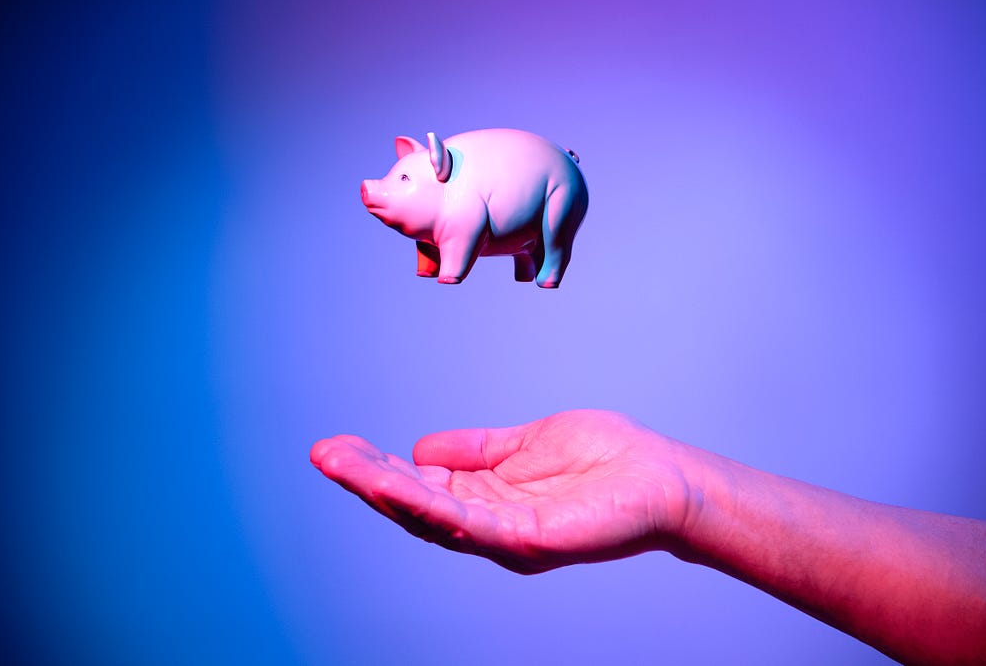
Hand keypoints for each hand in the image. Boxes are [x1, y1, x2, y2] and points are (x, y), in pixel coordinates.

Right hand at [310, 410, 693, 573]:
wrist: (663, 477)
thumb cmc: (605, 460)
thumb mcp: (523, 445)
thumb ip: (475, 450)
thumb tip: (419, 449)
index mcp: (486, 500)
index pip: (419, 488)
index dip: (378, 470)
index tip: (339, 446)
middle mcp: (489, 525)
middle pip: (415, 507)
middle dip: (366, 480)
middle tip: (323, 453)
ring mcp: (508, 537)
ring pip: (433, 519)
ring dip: (384, 492)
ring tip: (342, 465)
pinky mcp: (531, 540)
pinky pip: (473, 527)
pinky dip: (432, 508)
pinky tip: (399, 486)